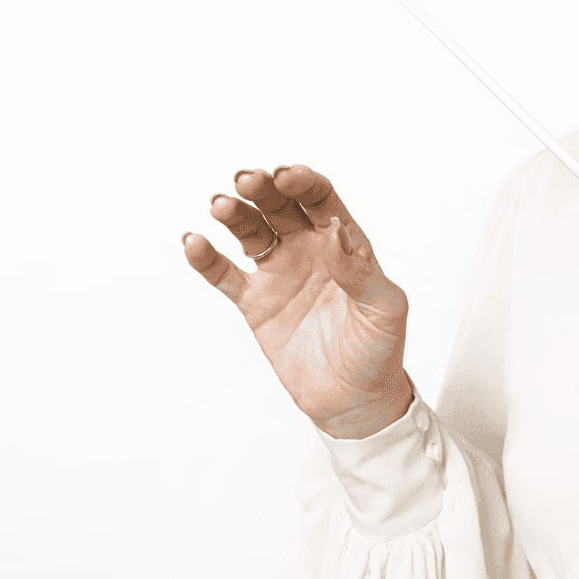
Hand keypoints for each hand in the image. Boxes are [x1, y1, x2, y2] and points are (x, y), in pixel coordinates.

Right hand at [181, 166, 414, 440]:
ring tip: (220, 205)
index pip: (320, 200)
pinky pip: (225, 275)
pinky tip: (194, 242)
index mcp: (343, 244)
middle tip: (246, 180)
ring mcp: (279, 274)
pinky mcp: (256, 303)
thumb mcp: (384, 308)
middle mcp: (308, 251)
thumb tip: (334, 232)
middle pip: (279, 206)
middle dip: (262, 188)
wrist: (353, 400)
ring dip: (234, 214)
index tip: (286, 177)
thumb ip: (359, 270)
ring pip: (250, 232)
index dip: (302, 183)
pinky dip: (207, 258)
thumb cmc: (378, 351)